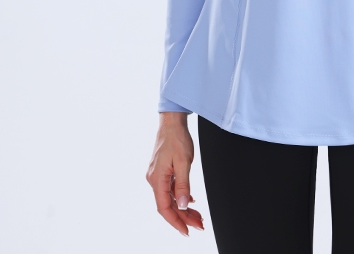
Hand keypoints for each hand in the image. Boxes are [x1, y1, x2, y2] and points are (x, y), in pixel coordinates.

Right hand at [146, 112, 205, 235]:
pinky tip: (190, 201)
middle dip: (183, 217)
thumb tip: (183, 205)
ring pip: (170, 198)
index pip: (164, 208)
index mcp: (157, 179)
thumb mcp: (183, 162)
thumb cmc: (176, 138)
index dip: (176, 222)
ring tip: (197, 216)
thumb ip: (183, 185)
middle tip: (199, 224)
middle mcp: (154, 179)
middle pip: (168, 205)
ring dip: (183, 208)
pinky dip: (180, 197)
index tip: (187, 231)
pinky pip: (170, 189)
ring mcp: (157, 175)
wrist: (172, 122)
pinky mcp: (162, 171)